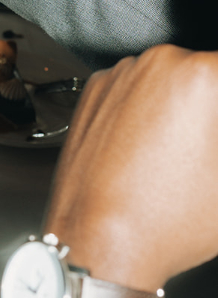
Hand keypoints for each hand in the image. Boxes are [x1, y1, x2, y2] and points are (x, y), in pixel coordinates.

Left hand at [44, 43, 217, 290]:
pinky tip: (146, 150)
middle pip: (203, 76)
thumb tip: (214, 130)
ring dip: (179, 106)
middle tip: (207, 151)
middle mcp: (157, 64)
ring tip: (176, 156)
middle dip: (211, 110)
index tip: (215, 134)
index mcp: (199, 77)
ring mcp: (121, 74)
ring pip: (166, 81)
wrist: (98, 236)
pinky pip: (132, 90)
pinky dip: (143, 110)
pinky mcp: (94, 89)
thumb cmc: (165, 219)